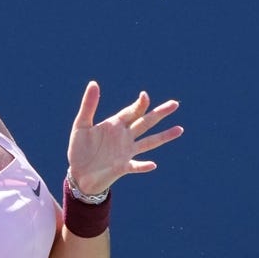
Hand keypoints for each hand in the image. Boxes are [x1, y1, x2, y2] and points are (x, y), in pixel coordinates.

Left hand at [66, 81, 182, 194]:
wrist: (78, 174)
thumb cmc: (79, 149)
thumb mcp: (81, 125)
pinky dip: (144, 166)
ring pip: (149, 142)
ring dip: (163, 136)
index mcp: (115, 125)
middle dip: (159, 113)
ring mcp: (126, 152)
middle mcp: (125, 137)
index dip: (139, 104)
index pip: (132, 112)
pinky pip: (136, 166)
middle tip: (175, 104)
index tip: (144, 96)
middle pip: (146, 122)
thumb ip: (88, 106)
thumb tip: (94, 83)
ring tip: (179, 129)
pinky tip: (153, 164)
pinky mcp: (123, 168)